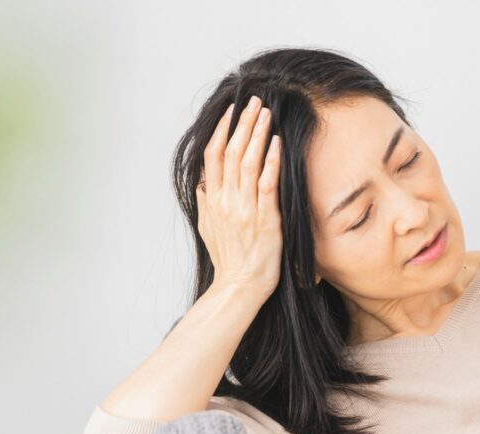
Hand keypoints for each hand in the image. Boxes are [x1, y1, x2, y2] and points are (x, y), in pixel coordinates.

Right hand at [197, 94, 283, 299]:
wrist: (239, 286)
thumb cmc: (228, 260)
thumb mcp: (207, 229)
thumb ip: (205, 203)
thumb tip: (203, 183)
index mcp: (212, 200)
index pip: (213, 156)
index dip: (221, 130)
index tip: (231, 112)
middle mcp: (226, 200)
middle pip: (231, 152)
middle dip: (242, 123)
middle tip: (253, 102)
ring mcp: (245, 209)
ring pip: (248, 162)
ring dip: (257, 134)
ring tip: (266, 113)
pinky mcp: (265, 219)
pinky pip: (267, 183)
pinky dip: (271, 161)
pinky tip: (276, 143)